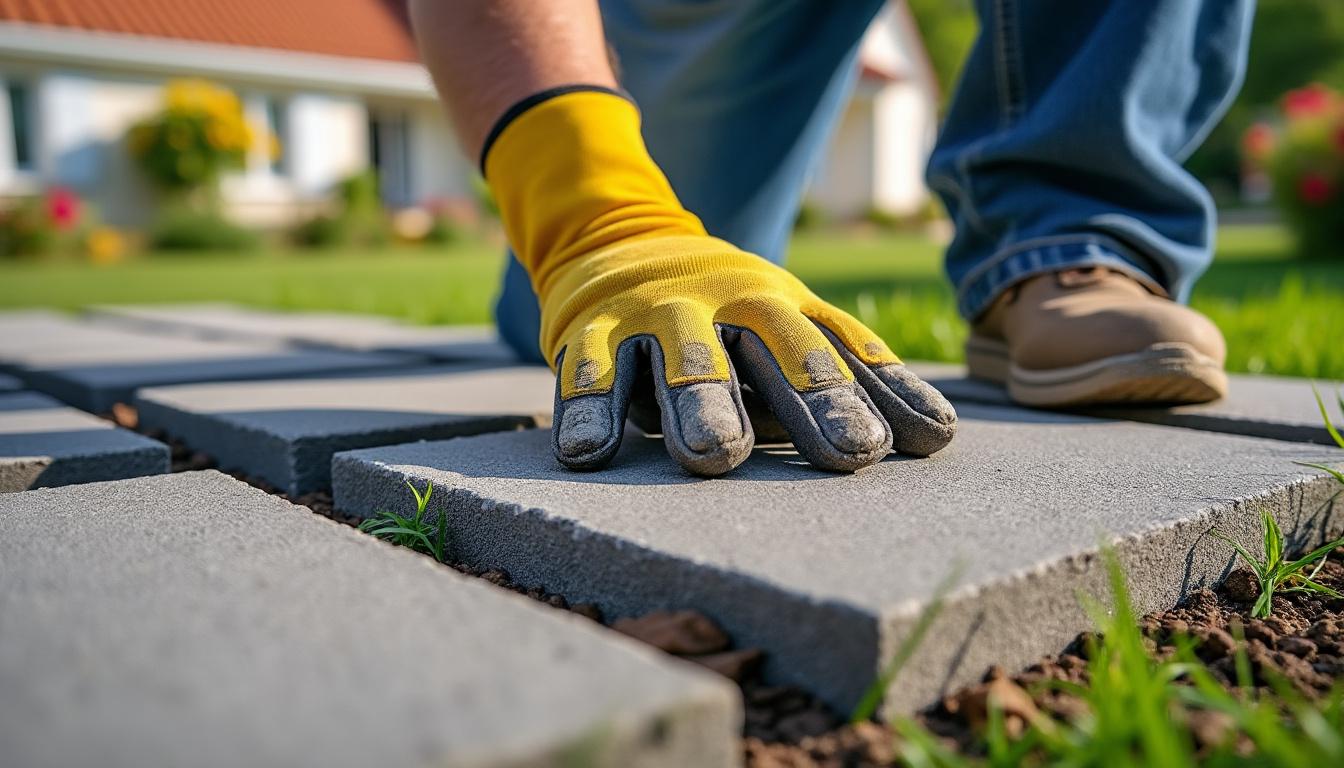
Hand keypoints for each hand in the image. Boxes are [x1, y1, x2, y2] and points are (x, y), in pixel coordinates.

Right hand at [484, 88, 955, 474]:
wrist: (613, 238)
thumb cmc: (722, 314)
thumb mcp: (784, 329)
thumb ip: (847, 376)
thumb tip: (938, 436)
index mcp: (783, 304)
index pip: (843, 348)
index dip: (885, 391)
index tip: (927, 442)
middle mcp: (728, 300)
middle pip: (778, 347)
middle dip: (815, 398)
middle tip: (850, 452)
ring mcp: (657, 311)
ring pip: (685, 356)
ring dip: (701, 402)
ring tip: (717, 457)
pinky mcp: (590, 327)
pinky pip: (588, 370)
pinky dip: (585, 410)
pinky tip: (588, 455)